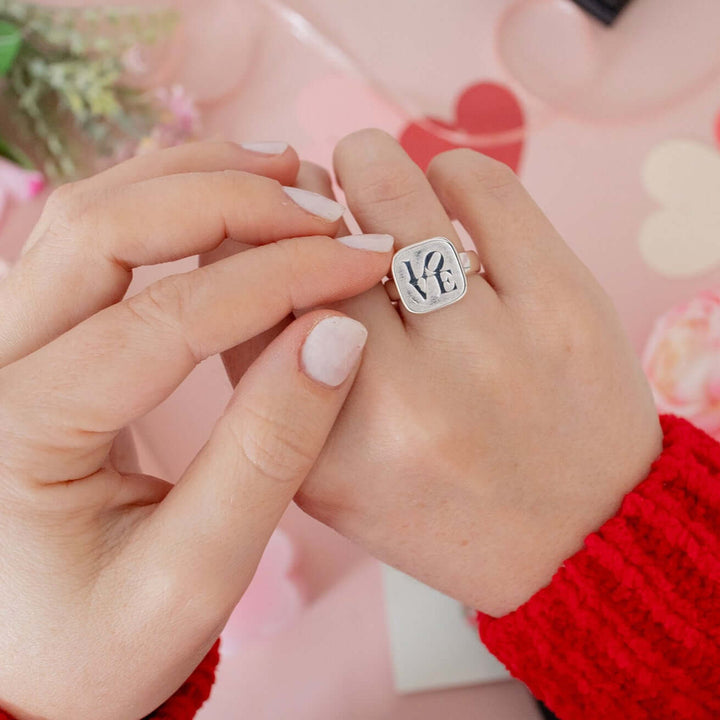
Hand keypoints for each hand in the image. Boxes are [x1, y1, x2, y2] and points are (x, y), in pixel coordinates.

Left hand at [0, 141, 392, 719]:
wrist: (26, 663)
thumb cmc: (99, 642)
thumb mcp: (195, 577)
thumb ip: (268, 455)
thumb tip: (338, 337)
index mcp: (22, 431)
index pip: (167, 320)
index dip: (279, 281)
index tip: (363, 265)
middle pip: (102, 230)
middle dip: (226, 200)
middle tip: (321, 206)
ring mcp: (0, 346)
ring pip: (86, 216)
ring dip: (188, 180)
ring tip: (280, 173)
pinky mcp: (29, 344)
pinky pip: (86, 243)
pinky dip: (160, 203)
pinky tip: (221, 196)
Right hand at [214, 130, 661, 617]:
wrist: (581, 537)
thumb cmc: (444, 502)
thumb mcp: (332, 479)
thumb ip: (278, 385)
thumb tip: (260, 250)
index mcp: (322, 451)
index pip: (244, 305)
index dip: (244, 249)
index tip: (265, 234)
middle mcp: (397, 399)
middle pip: (307, 243)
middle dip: (301, 208)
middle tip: (317, 204)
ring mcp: (483, 347)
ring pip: (390, 191)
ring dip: (364, 164)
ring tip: (365, 171)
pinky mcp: (559, 304)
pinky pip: (481, 186)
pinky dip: (451, 176)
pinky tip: (447, 199)